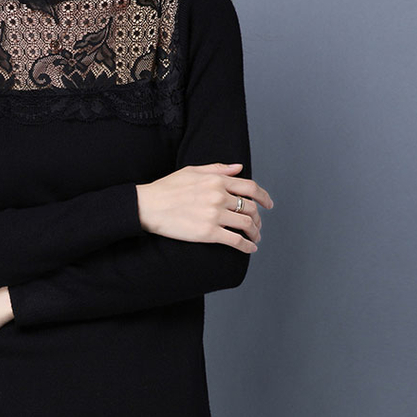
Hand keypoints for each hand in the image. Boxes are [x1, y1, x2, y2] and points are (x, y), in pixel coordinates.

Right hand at [136, 162, 272, 253]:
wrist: (148, 206)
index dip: (264, 197)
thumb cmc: (166, 188)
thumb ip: (217, 168)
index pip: (250, 188)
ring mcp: (214, 214)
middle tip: (258, 225)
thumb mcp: (191, 171)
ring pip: (247, 224)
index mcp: (216, 180)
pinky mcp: (208, 232)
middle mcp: (218, 195)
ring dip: (255, 233)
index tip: (268, 205)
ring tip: (254, 238)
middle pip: (250, 207)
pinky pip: (236, 241)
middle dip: (258, 218)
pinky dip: (247, 246)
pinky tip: (249, 248)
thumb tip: (238, 167)